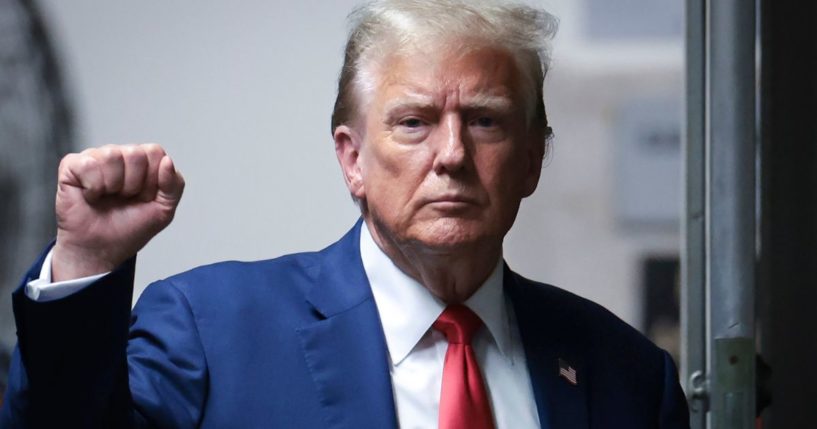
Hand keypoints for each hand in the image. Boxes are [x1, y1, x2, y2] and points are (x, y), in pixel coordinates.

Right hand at [51, 144, 184, 281]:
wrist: (100, 250)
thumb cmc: (128, 229)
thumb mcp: (163, 211)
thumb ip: (174, 185)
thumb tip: (167, 161)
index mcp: (143, 163)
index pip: (155, 152)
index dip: (152, 180)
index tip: (144, 197)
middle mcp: (119, 156)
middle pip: (135, 153)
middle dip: (133, 184)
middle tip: (124, 199)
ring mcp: (95, 158)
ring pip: (112, 155)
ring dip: (113, 185)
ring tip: (107, 197)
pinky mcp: (72, 166)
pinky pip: (88, 164)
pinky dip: (93, 186)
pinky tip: (91, 196)